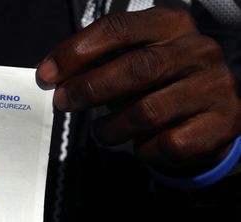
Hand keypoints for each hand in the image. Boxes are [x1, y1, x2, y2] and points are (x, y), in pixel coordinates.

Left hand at [37, 7, 240, 172]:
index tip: (46, 73)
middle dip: (90, 88)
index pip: (119, 28)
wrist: (209, 115)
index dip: (77, 51)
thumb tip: (51, 76)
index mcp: (170, 25)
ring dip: (112, 127)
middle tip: (63, 103)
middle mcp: (197, 50)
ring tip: (100, 133)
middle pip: (137, 68)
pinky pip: (168, 142)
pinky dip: (143, 149)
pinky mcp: (221, 123)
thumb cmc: (157, 85)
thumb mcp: (131, 63)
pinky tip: (138, 146)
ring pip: (149, 111)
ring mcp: (213, 87)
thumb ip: (97, 65)